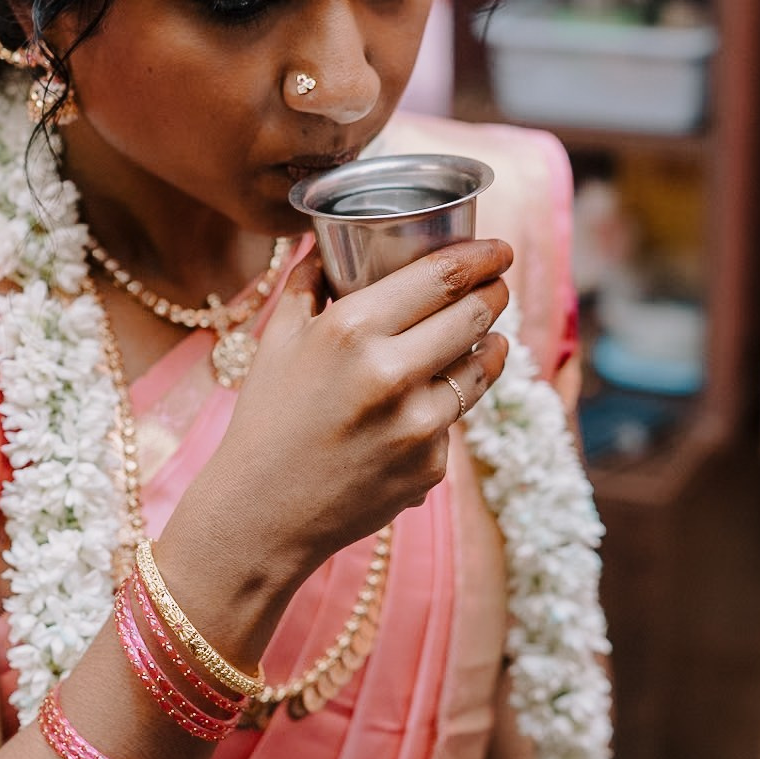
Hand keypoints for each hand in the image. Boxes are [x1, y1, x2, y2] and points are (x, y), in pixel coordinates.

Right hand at [196, 241, 511, 575]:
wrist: (261, 515)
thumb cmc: (265, 421)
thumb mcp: (276, 340)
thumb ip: (307, 282)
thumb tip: (328, 243)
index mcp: (351, 330)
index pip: (442, 276)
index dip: (482, 256)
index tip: (498, 249)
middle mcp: (391, 373)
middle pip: (475, 314)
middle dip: (495, 292)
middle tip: (497, 283)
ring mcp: (418, 425)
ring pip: (480, 367)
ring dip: (490, 344)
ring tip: (487, 336)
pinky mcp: (431, 466)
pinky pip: (453, 421)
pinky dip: (446, 406)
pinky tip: (427, 404)